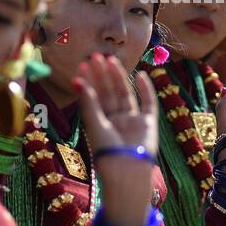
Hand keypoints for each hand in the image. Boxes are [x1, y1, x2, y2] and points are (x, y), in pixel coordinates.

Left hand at [75, 54, 158, 225]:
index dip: (90, 81)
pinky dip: (145, 89)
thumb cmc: (106, 151)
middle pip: (109, 93)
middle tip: (96, 56)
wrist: (126, 169)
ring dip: (119, 77)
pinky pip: (148, 102)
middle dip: (103, 75)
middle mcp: (116, 120)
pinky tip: (140, 75)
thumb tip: (76, 79)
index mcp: (100, 122)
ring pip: (125, 94)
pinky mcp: (148, 122)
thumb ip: (88, 101)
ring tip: (111, 60)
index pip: (94, 97)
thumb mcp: (94, 123)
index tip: (84, 64)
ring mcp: (133, 120)